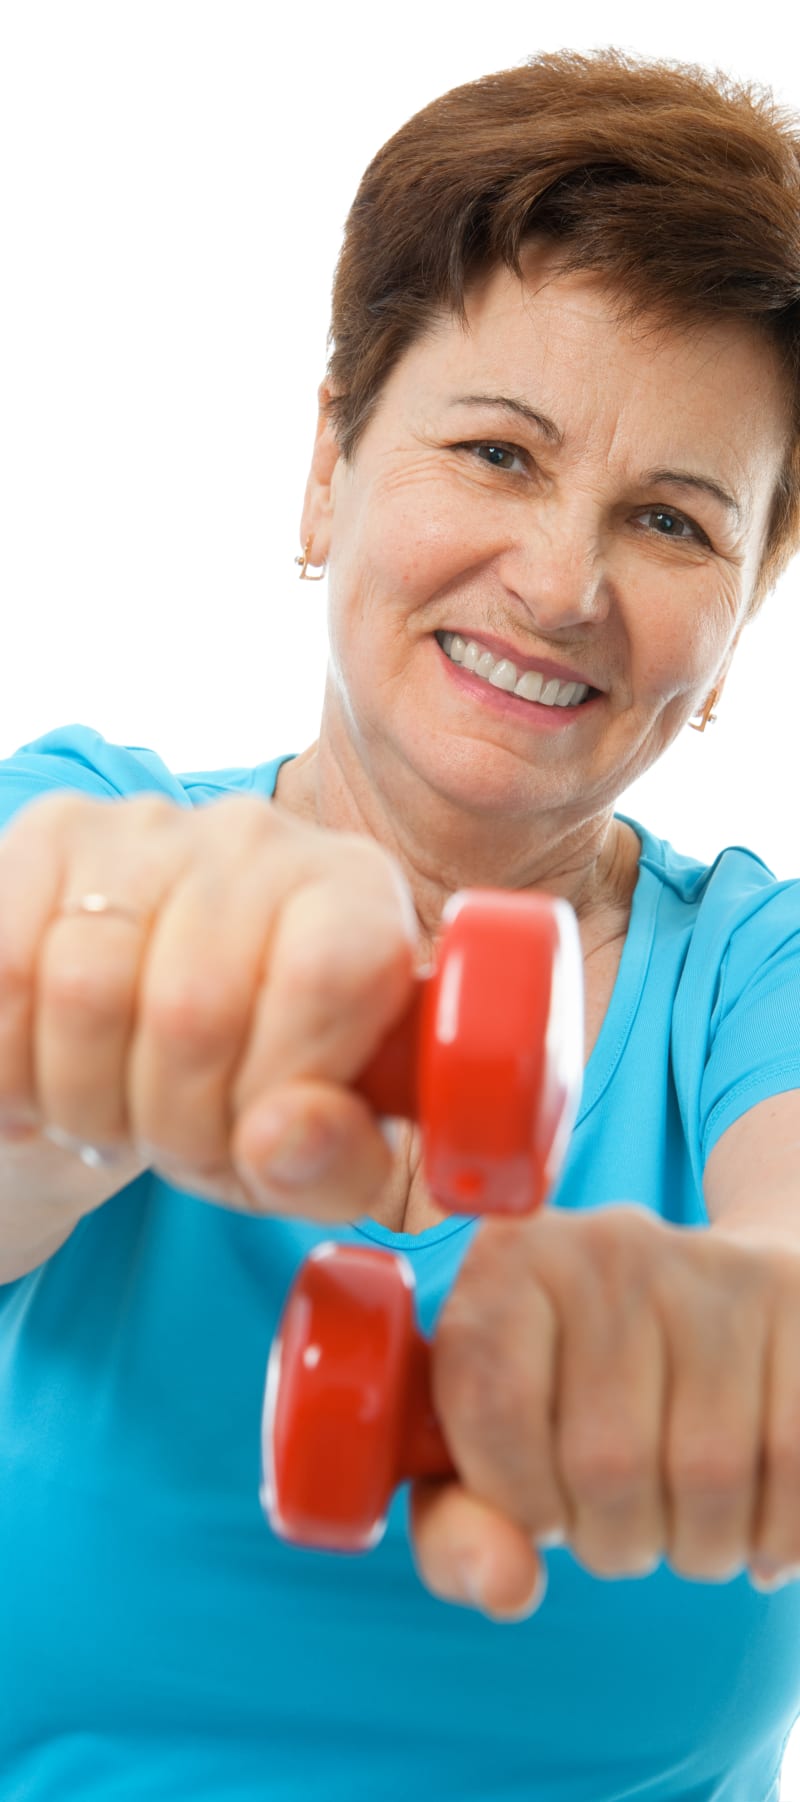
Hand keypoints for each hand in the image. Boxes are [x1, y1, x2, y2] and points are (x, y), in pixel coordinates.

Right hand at [0, 789, 417, 1217]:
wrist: (139, 1044)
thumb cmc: (248, 1097)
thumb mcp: (317, 1158)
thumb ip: (336, 1163)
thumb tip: (285, 1136)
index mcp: (357, 895)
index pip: (328, 978)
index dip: (279, 1089)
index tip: (258, 1136)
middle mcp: (260, 836)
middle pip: (194, 1009)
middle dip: (173, 1123)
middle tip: (172, 1141)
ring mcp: (147, 826)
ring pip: (85, 991)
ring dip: (85, 1100)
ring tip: (113, 1112)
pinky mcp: (50, 835)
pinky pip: (7, 970)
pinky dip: (14, 1061)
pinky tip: (46, 1076)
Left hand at [409, 1204, 799, 1617]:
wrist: (707, 1301)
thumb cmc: (576, 1391)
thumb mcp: (490, 1443)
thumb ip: (460, 1526)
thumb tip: (503, 1585)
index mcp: (513, 1258)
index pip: (495, 1404)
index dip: (518, 1496)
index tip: (539, 1504)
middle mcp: (612, 1243)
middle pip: (608, 1459)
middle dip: (613, 1540)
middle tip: (620, 1526)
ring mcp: (717, 1266)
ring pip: (712, 1473)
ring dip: (699, 1546)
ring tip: (685, 1525)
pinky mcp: (798, 1301)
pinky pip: (796, 1464)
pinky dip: (775, 1534)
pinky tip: (751, 1526)